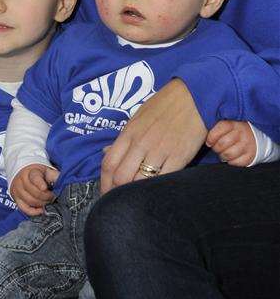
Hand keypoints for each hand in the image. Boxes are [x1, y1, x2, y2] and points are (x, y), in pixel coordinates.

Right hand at [10, 164, 58, 215]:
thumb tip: (60, 182)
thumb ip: (54, 176)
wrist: (26, 175)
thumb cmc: (40, 175)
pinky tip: (41, 209)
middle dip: (46, 197)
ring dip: (42, 204)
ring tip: (48, 202)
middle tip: (53, 197)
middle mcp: (21, 180)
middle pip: (34, 192)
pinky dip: (34, 211)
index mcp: (31, 172)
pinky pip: (24, 208)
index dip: (40, 184)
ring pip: (30, 201)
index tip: (45, 188)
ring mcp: (17, 190)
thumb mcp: (47, 171)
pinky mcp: (16, 199)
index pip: (35, 178)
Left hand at [100, 79, 206, 193]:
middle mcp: (141, 143)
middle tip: (121, 202)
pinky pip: (164, 179)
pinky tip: (157, 192)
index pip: (108, 164)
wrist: (193, 96)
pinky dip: (158, 189)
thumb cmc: (164, 106)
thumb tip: (106, 153)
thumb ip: (123, 138)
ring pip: (140, 182)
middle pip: (121, 177)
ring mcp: (160, 150)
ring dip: (136, 194)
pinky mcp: (179, 156)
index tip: (106, 195)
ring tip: (138, 200)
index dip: (104, 184)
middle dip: (118, 193)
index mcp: (129, 133)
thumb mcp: (138, 118)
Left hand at [206, 120, 255, 165]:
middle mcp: (241, 134)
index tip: (209, 141)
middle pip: (222, 144)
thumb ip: (218, 127)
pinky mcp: (250, 156)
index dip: (211, 137)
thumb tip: (202, 133)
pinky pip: (235, 162)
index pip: (220, 128)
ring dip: (222, 156)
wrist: (256, 138)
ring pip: (228, 154)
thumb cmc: (237, 131)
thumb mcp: (229, 124)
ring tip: (224, 152)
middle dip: (216, 148)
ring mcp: (247, 145)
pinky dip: (231, 161)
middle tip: (217, 147)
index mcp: (234, 124)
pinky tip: (232, 156)